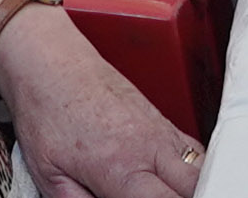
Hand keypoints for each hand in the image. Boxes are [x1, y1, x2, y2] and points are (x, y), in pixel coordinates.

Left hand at [0, 10, 205, 197]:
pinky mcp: (161, 118)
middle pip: (195, 186)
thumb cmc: (46, 113)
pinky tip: (179, 180)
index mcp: (121, 168)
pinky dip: (194, 167)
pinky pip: (193, 148)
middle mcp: (149, 147)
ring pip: (202, 166)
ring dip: (195, 185)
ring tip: (175, 192)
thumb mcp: (50, 176)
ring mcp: (160, 130)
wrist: (51, 64)